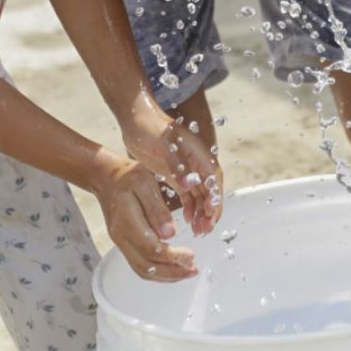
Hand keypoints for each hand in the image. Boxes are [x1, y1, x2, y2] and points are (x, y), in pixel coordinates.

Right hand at [91, 153, 198, 281]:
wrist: (105, 178)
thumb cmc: (127, 177)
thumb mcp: (145, 182)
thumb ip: (157, 208)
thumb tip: (170, 234)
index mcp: (126, 220)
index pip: (150, 248)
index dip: (172, 256)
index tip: (191, 255)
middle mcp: (121, 237)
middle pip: (146, 266)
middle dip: (172, 272)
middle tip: (194, 269)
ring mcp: (121, 243)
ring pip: (142, 270)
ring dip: (167, 275)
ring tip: (188, 271)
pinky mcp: (124, 244)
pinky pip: (140, 265)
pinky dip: (158, 271)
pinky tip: (173, 268)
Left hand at [119, 96, 222, 235]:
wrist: (135, 119)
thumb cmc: (151, 128)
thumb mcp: (164, 145)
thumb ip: (177, 165)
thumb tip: (190, 184)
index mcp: (199, 153)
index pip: (214, 180)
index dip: (215, 198)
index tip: (210, 215)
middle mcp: (196, 162)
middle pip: (210, 190)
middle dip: (209, 211)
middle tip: (204, 230)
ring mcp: (186, 169)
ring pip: (200, 195)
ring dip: (201, 212)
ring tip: (197, 230)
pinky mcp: (175, 173)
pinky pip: (188, 194)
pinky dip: (190, 207)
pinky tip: (187, 219)